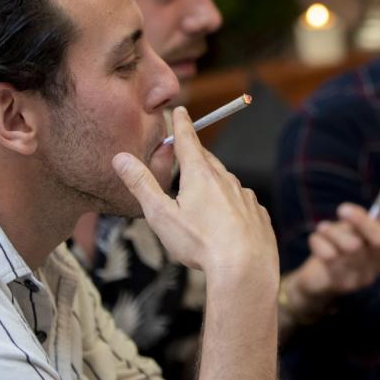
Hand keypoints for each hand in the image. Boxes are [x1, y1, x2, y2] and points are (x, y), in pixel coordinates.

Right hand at [112, 106, 276, 276]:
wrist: (246, 268)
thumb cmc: (200, 243)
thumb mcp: (161, 215)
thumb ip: (142, 185)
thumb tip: (121, 158)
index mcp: (200, 175)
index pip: (188, 141)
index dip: (181, 125)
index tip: (180, 110)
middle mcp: (226, 180)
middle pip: (208, 161)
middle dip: (196, 155)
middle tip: (187, 152)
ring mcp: (246, 197)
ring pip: (227, 182)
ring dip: (214, 183)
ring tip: (203, 196)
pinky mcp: (259, 215)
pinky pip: (243, 203)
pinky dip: (233, 205)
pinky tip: (228, 221)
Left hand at [283, 202, 379, 317]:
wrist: (317, 278)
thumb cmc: (340, 244)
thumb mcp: (354, 228)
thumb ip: (363, 221)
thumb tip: (369, 214)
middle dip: (362, 221)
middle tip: (343, 209)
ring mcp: (362, 275)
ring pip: (353, 246)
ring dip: (334, 231)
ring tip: (323, 227)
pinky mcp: (340, 282)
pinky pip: (330, 256)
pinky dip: (319, 242)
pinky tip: (316, 240)